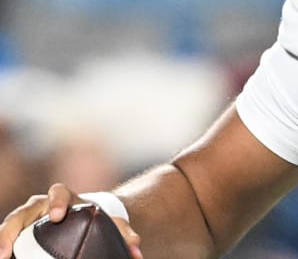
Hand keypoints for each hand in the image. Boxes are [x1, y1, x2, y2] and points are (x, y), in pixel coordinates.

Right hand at [0, 184, 142, 258]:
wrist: (84, 221)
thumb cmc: (96, 220)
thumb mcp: (111, 223)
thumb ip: (125, 234)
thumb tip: (137, 250)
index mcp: (65, 197)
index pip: (58, 192)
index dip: (56, 201)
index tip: (57, 215)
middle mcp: (41, 206)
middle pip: (23, 210)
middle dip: (13, 226)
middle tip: (9, 246)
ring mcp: (28, 219)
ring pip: (10, 224)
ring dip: (2, 238)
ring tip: (1, 255)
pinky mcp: (20, 233)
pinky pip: (9, 238)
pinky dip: (5, 246)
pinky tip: (4, 257)